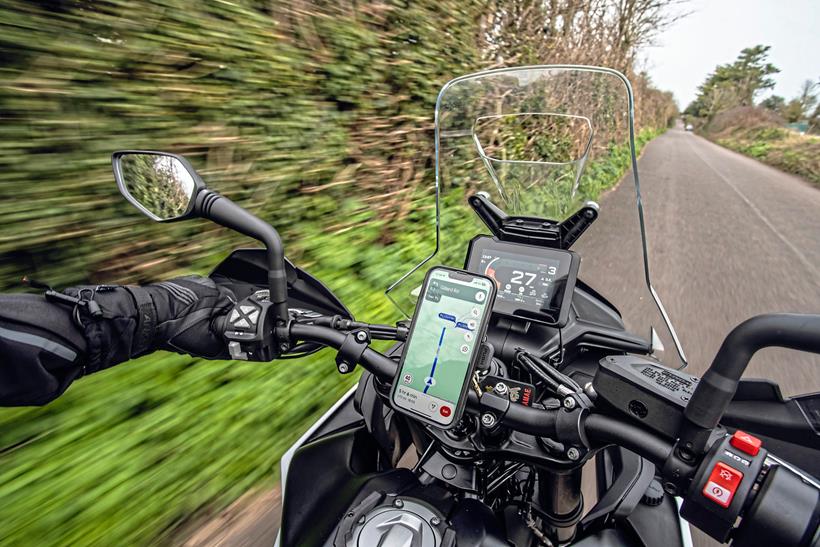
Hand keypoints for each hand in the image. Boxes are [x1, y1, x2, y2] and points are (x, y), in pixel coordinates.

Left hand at [63, 275, 236, 369]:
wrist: (142, 317)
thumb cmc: (174, 327)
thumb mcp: (207, 343)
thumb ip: (226, 343)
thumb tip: (236, 346)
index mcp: (217, 292)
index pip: (232, 311)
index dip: (225, 328)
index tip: (216, 339)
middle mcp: (204, 283)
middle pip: (215, 308)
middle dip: (209, 324)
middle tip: (198, 338)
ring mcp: (186, 283)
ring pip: (199, 307)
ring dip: (195, 320)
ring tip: (182, 333)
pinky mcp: (172, 287)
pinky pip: (185, 304)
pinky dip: (182, 315)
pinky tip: (173, 326)